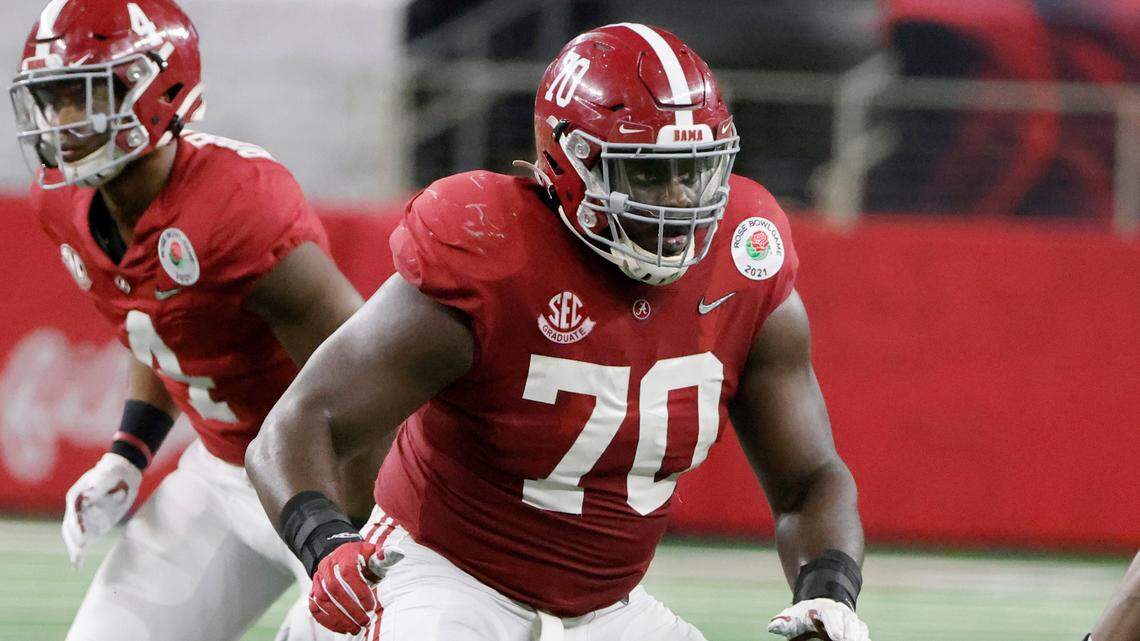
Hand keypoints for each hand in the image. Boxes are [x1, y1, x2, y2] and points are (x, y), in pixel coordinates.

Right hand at [61, 452, 140, 567]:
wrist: (122, 472)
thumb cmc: (114, 470)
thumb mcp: (109, 473)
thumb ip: (100, 483)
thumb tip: (89, 494)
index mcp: (77, 496)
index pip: (74, 514)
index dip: (77, 527)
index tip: (81, 538)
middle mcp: (77, 509)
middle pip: (71, 528)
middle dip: (74, 541)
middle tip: (80, 552)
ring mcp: (84, 518)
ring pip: (75, 536)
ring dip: (75, 549)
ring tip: (77, 562)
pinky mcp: (94, 524)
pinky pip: (85, 540)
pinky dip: (80, 552)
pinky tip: (77, 566)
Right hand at [309, 540, 381, 634]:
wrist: (340, 557)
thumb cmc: (362, 559)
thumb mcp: (374, 554)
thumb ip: (384, 556)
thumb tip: (398, 553)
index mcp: (344, 554)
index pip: (348, 572)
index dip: (359, 590)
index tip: (371, 606)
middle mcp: (328, 565)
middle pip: (333, 588)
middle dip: (350, 608)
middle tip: (365, 621)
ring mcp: (318, 578)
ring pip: (322, 600)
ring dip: (338, 618)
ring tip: (355, 628)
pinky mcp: (313, 590)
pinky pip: (315, 607)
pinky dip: (327, 621)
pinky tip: (342, 628)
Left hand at [768, 598, 869, 640]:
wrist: (819, 610)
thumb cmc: (804, 616)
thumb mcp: (793, 617)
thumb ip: (784, 623)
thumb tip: (772, 627)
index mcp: (824, 609)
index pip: (831, 616)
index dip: (835, 626)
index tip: (837, 637)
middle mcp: (840, 613)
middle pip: (849, 622)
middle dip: (850, 634)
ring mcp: (851, 620)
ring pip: (859, 627)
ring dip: (858, 637)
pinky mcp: (857, 629)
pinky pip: (863, 634)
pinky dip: (863, 638)